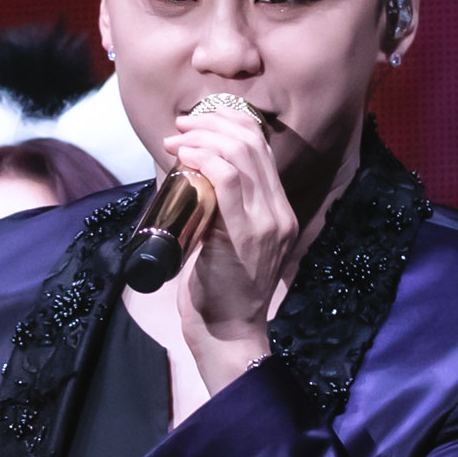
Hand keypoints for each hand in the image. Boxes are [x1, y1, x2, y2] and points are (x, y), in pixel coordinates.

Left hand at [162, 109, 294, 390]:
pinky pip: (230, 180)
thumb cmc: (218, 290)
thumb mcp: (227, 241)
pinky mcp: (248, 233)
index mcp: (279, 211)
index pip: (262, 150)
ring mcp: (268, 222)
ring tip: (177, 140)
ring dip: (204, 138)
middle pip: (253, 144)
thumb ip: (221, 211)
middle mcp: (280, 212)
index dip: (230, 123)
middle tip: (181, 127)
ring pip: (242, 155)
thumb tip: (190, 178)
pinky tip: (186, 157)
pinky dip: (205, 159)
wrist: (226, 333)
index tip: (198, 123)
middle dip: (212, 124)